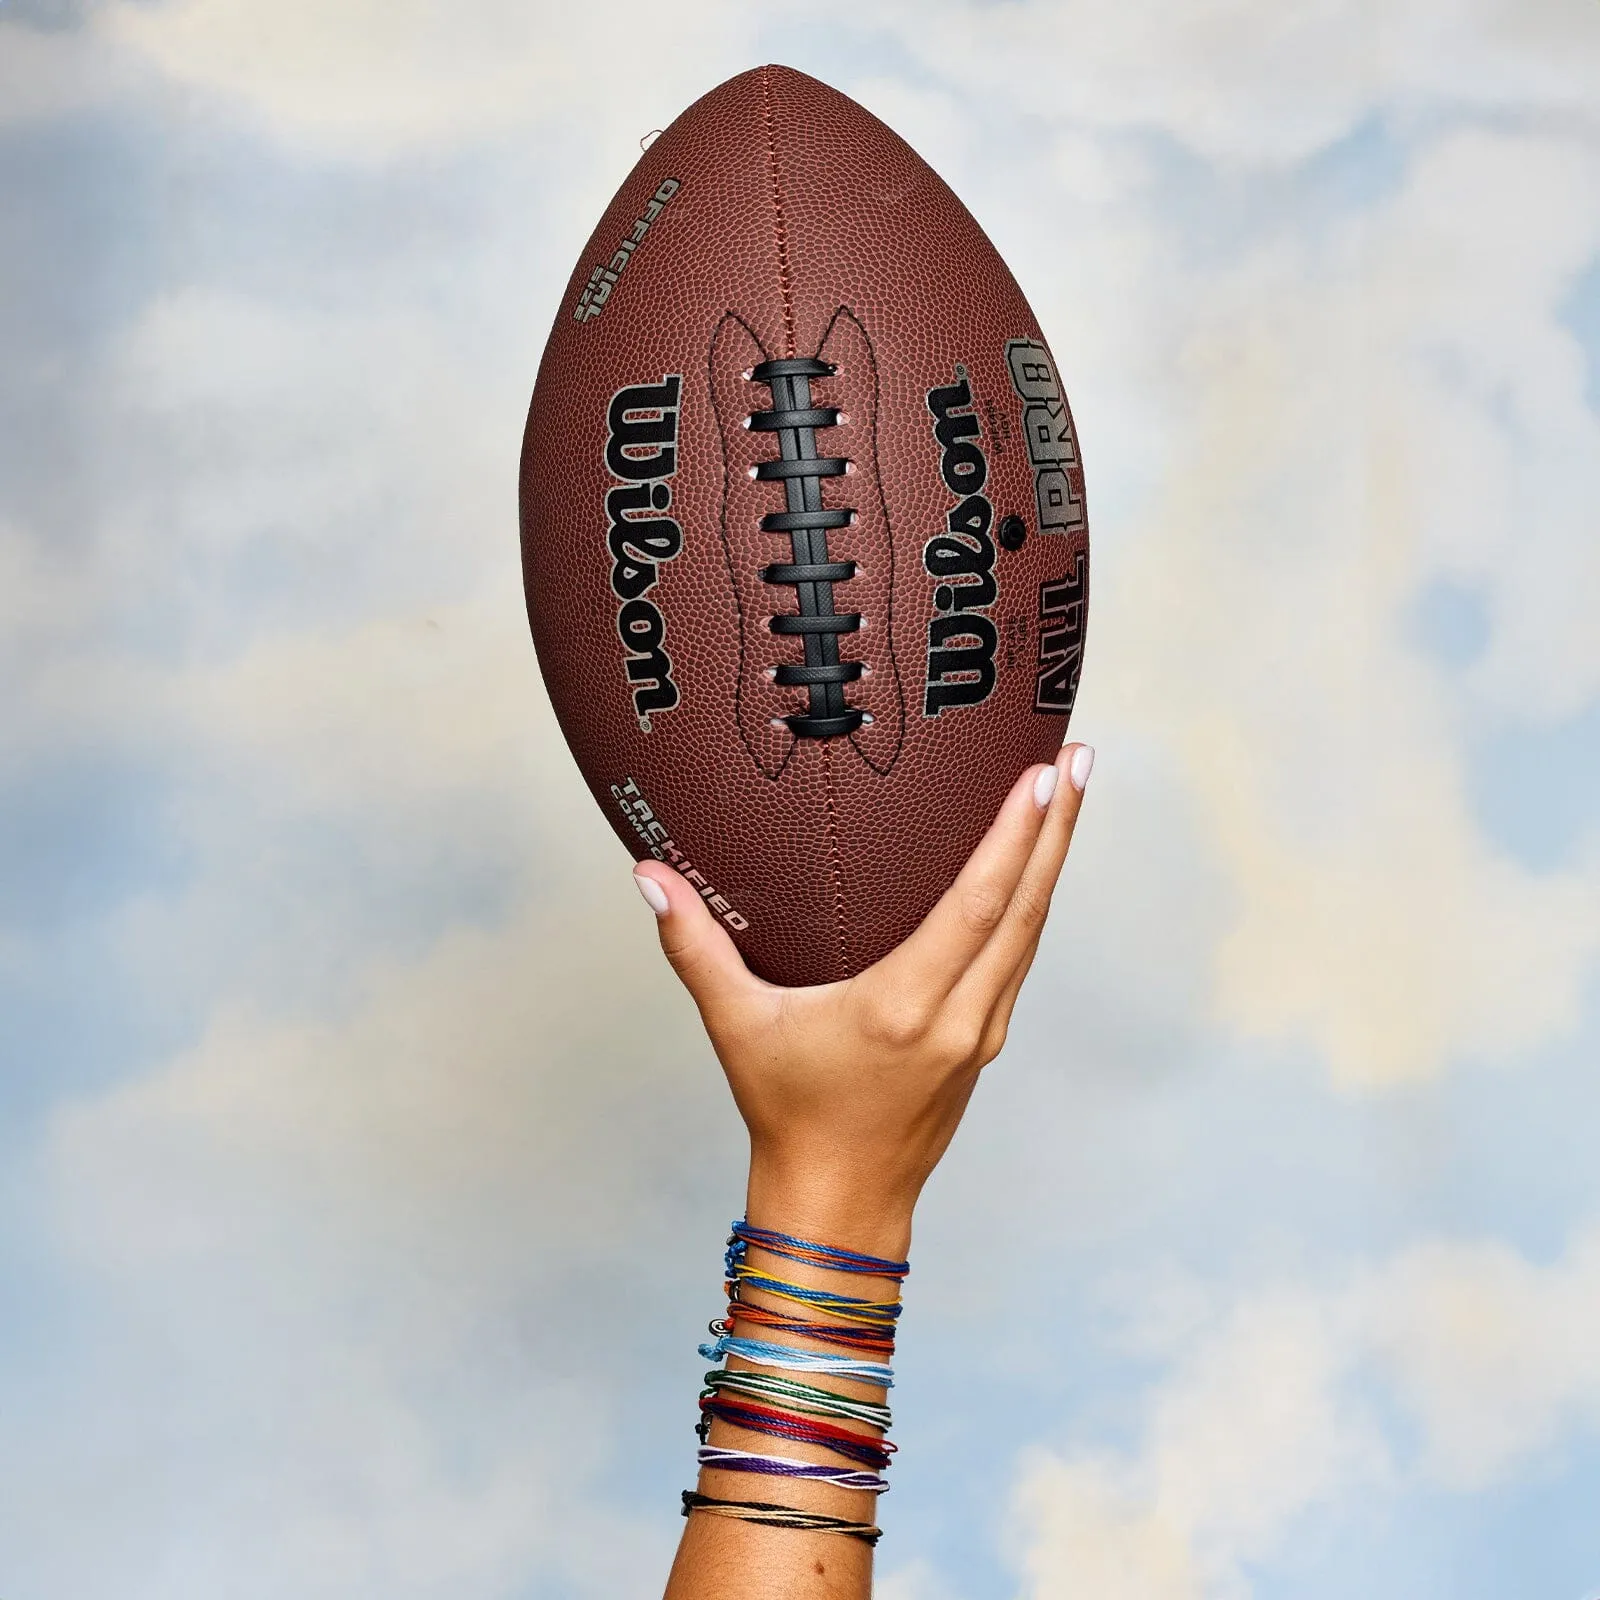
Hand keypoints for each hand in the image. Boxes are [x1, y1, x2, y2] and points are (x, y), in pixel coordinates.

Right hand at [633, 742, 1093, 1249]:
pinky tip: (1036, 866)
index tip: (1044, 774)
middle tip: (1081, 754)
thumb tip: (650, 877)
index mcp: (904, 1007)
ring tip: (1072, 793)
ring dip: (1054, 859)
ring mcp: (982, 1031)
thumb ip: (695, 947)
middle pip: (1027, 907)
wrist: (839, 1204)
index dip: (1017, 837)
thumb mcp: (737, 1026)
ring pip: (1033, 931)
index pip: (978, 905)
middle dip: (1059, 827)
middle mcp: (958, 1017)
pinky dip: (1033, 902)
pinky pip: (1020, 957)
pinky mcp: (986, 1040)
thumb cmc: (788, 1114)